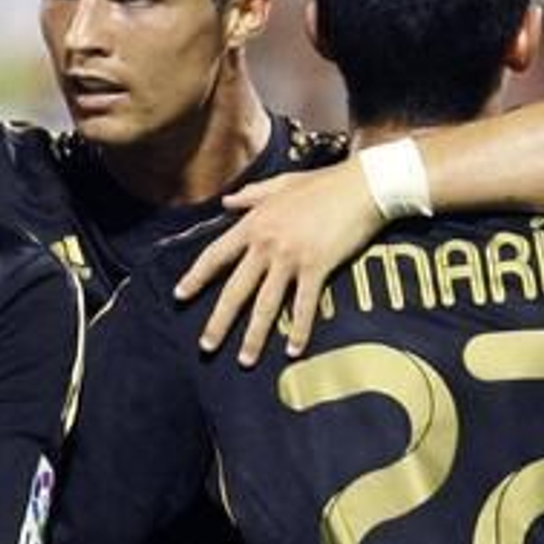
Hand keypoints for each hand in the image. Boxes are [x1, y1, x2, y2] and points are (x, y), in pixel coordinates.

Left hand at [173, 161, 383, 365]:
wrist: (364, 185)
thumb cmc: (324, 183)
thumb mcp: (281, 184)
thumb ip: (251, 196)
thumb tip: (226, 202)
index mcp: (254, 224)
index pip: (215, 255)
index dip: (196, 277)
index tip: (179, 297)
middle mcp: (266, 243)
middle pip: (235, 289)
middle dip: (219, 321)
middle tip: (206, 347)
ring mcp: (290, 257)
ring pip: (265, 304)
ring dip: (254, 336)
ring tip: (245, 360)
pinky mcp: (317, 267)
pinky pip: (304, 306)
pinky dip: (299, 330)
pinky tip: (293, 351)